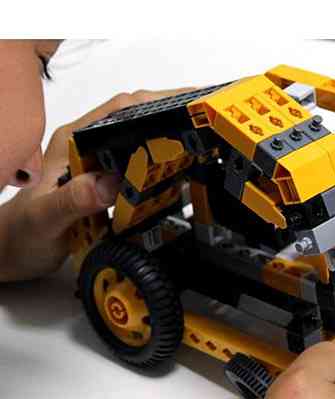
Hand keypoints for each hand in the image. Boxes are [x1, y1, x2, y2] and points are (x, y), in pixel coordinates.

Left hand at [0, 88, 193, 281]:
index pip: (120, 111)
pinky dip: (165, 170)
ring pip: (144, 145)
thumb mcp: (44, 218)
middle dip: (174, 117)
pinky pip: (143, 172)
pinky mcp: (109, 187)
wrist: (14, 252)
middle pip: (139, 122)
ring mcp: (102, 169)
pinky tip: (182, 174)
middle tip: (208, 121)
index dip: (156, 103)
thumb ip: (73, 199)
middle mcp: (90, 151)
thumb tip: (110, 183)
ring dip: (173, 141)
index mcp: (74, 143)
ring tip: (204, 142)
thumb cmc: (20, 233)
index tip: (188, 105)